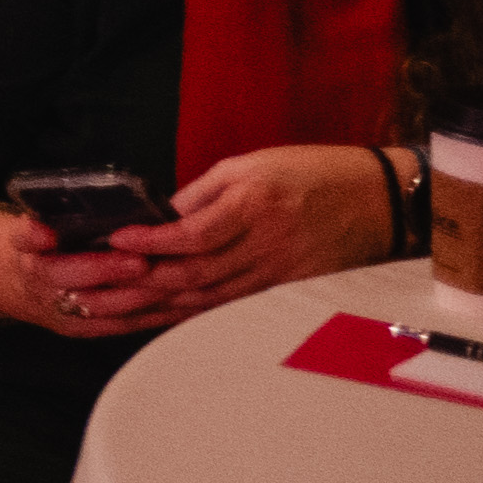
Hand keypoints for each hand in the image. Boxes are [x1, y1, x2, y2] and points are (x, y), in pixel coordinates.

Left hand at [122, 145, 399, 314]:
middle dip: (143, 283)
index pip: (193, 233)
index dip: (152, 241)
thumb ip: (201, 195)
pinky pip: (233, 307)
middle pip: (197, 275)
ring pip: (211, 299)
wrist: (382, 199)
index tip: (115, 239)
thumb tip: (156, 217)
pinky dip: (194, 313)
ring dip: (160, 306)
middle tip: (100, 283)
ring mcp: (281, 274)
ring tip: (115, 306)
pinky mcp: (290, 292)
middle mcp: (267, 244)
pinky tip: (162, 316)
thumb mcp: (251, 166)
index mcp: (255, 205)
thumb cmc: (311, 172)